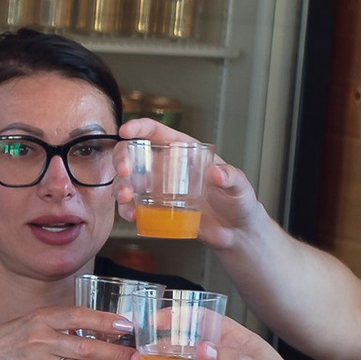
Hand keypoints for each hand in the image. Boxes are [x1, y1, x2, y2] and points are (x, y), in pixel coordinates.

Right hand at [0, 304, 142, 359]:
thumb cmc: (17, 338)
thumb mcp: (36, 320)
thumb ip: (65, 322)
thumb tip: (107, 325)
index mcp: (41, 319)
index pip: (76, 316)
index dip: (103, 320)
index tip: (127, 326)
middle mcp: (40, 341)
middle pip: (84, 348)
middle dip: (115, 355)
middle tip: (137, 358)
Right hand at [119, 117, 258, 249]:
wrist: (237, 232)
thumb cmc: (239, 202)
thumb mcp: (239, 186)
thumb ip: (230, 177)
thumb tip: (216, 173)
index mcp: (185, 152)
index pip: (157, 133)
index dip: (139, 127)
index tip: (127, 130)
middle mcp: (168, 168)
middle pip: (134, 154)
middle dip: (122, 159)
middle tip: (124, 171)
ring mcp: (160, 189)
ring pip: (129, 181)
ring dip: (120, 187)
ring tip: (125, 198)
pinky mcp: (158, 210)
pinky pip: (135, 207)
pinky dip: (128, 211)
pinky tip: (132, 216)